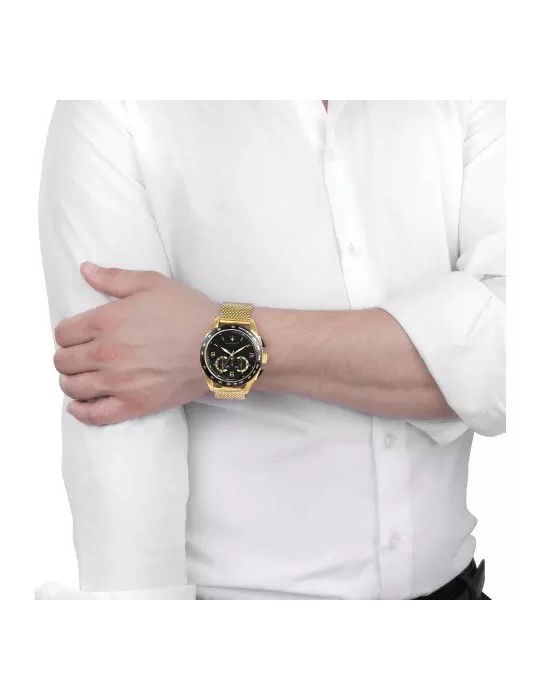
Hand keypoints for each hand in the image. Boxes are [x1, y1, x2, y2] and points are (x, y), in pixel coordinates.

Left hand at [53, 262, 218, 425]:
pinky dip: (81, 411)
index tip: (77, 336)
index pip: (63, 333)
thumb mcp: (152, 284)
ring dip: (70, 382)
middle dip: (67, 357)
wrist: (218, 346)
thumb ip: (114, 278)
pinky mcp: (133, 404)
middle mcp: (106, 352)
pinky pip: (94, 415)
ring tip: (81, 378)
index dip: (66, 334)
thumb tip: (85, 270)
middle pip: (63, 361)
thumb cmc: (189, 313)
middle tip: (80, 356)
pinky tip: (79, 405)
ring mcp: (118, 382)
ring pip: (72, 387)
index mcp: (106, 321)